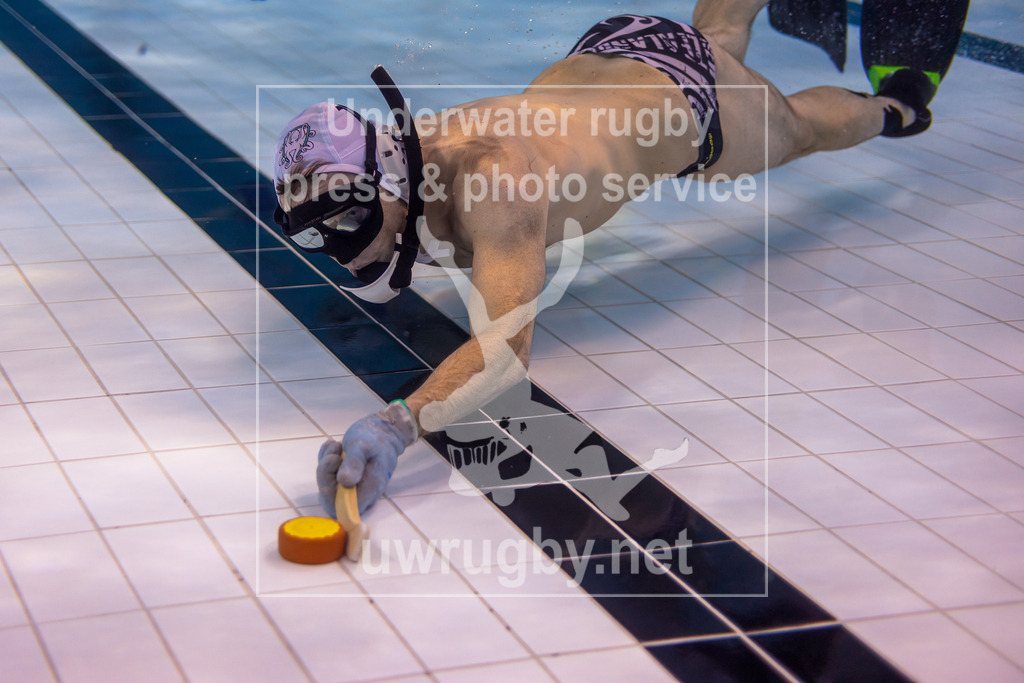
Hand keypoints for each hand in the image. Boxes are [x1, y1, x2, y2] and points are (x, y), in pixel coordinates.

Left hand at [316, 401, 417, 515]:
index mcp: (368, 489)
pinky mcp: (347, 476)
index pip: (344, 509)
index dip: (331, 496)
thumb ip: (355, 463)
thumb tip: (345, 482)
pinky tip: (334, 446)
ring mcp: (352, 485)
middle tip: (333, 453)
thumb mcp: (362, 445)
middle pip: (332, 497)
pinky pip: (329, 474)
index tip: (331, 474)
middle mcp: (360, 492)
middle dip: (326, 472)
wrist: (384, 429)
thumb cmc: (375, 437)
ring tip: (336, 445)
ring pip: (329, 483)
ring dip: (326, 462)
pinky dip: (327, 458)